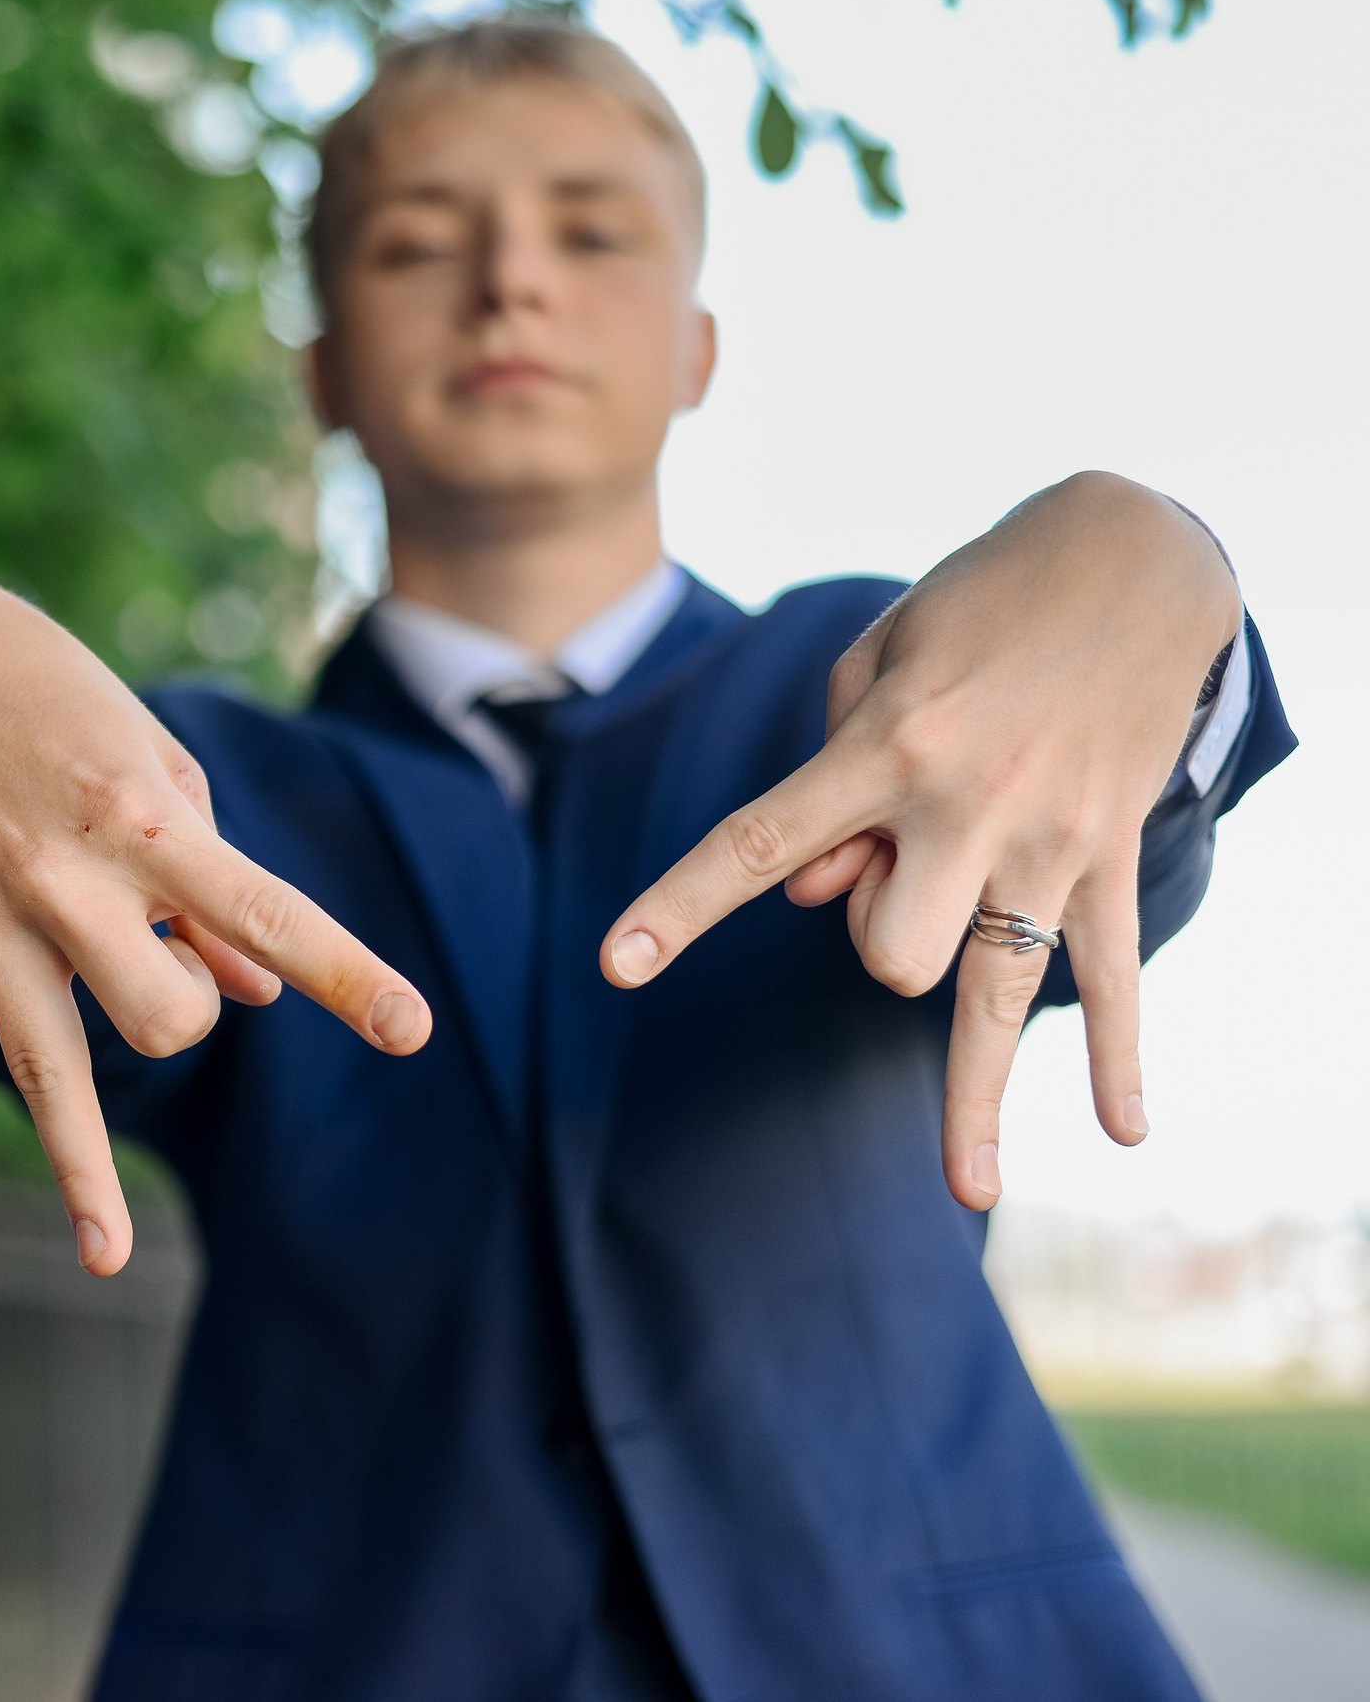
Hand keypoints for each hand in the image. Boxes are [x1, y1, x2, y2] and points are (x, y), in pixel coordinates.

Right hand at [0, 576, 433, 1273]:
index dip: (349, 977)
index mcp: (149, 825)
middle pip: (162, 1019)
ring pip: (51, 1068)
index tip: (411, 1031)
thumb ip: (214, 893)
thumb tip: (256, 997)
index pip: (269, 918)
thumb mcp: (167, 775)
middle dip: (188, 1017)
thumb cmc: (74, 710)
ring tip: (107, 1258)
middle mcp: (69, 881)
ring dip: (83, 1170)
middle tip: (168, 965)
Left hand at [600, 473, 1243, 1208]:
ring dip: (975, 1099)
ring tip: (969, 1193)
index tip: (615, 966)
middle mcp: (966, 806)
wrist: (1134, 558)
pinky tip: (1121, 1132)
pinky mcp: (1114, 853)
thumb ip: (828, 787)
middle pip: (889, 950)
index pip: (755, 845)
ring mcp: (1049, 840)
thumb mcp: (875, 661)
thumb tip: (816, 899)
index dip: (680, 908)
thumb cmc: (973, 606)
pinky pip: (1117, 974)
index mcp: (883, 748)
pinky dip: (1120, 1055)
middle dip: (874, 939)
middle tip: (897, 866)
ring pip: (995, 994)